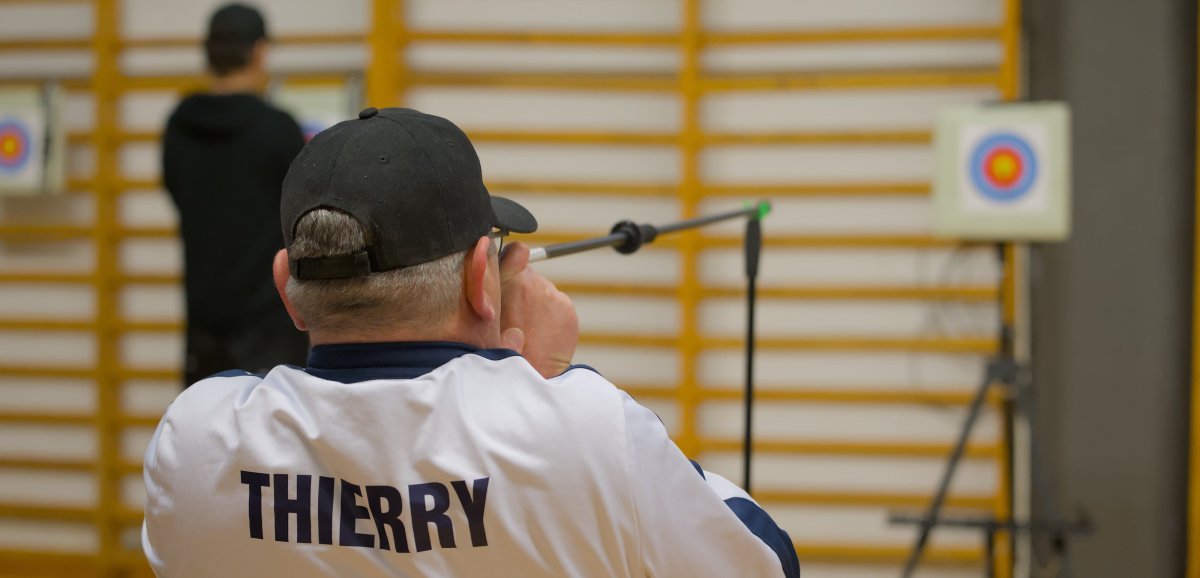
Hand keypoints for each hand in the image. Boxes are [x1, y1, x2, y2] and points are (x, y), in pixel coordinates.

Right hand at [498, 242, 578, 377]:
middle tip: (516, 315)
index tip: (512, 266)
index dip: (514, 259)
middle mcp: (535, 283)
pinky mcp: (568, 309)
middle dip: (524, 290)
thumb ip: (489, 286)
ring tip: (529, 328)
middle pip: (530, 276)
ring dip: (538, 304)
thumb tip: (495, 263)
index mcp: (511, 281)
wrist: (529, 372)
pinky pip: (558, 306)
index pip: (518, 251)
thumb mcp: (484, 314)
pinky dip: (552, 316)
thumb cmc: (498, 347)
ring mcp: (554, 296)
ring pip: (545, 293)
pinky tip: (542, 333)